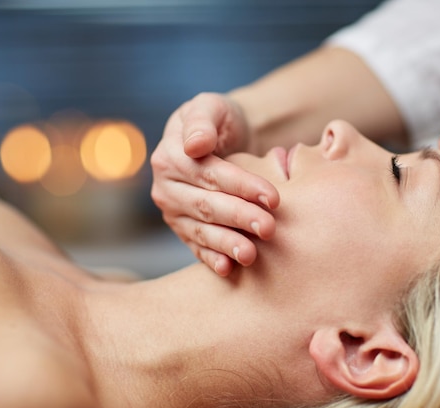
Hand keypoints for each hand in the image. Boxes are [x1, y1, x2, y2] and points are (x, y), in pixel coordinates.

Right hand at [151, 93, 279, 275]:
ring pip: (202, 230)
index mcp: (169, 156)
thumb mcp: (211, 106)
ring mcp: (174, 212)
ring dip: (227, 243)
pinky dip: (212, 259)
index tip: (273, 197)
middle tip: (270, 228)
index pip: (210, 174)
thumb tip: (195, 144)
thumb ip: (202, 120)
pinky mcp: (184, 230)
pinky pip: (197, 247)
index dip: (242, 186)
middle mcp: (166, 188)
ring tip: (250, 255)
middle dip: (240, 218)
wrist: (224, 138)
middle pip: (207, 205)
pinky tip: (229, 269)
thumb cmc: (221, 120)